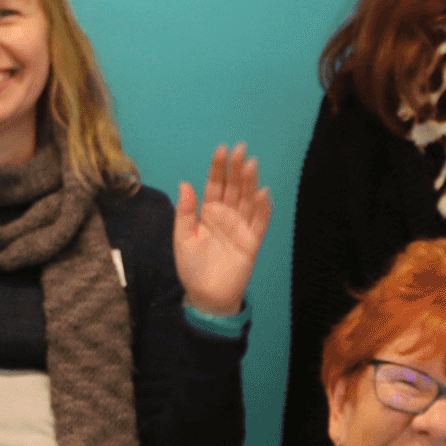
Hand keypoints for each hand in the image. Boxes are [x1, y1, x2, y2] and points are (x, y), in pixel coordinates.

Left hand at [174, 143, 270, 318]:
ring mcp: (241, 227)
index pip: (215, 184)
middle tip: (241, 149)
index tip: (222, 149)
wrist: (206, 296)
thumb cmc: (192, 266)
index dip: (219, 167)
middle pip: (234, 187)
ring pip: (248, 200)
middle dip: (237, 169)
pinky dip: (262, 208)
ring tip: (251, 165)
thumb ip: (185, 212)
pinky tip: (263, 192)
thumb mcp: (182, 237)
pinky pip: (259, 222)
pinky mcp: (252, 242)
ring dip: (250, 183)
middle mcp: (227, 215)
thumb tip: (185, 183)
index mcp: (209, 211)